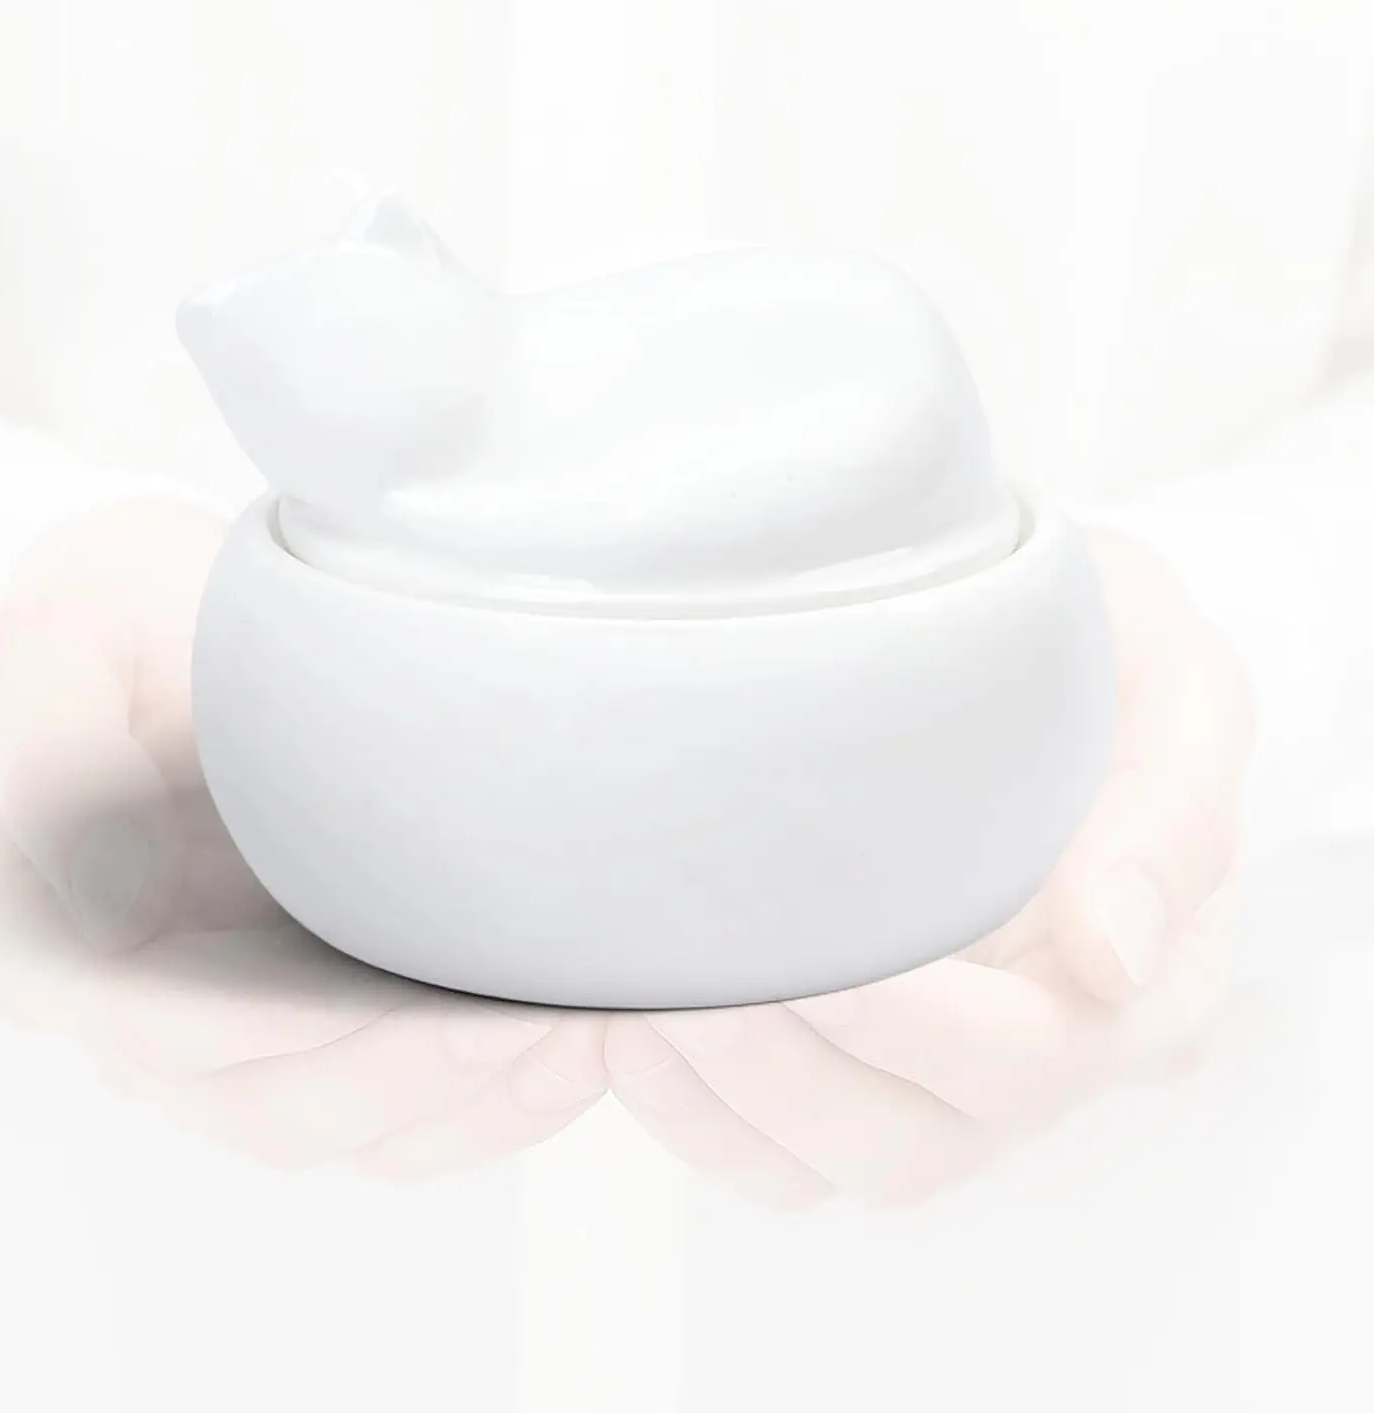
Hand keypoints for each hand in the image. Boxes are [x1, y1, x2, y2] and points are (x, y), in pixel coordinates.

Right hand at [0, 498, 606, 1176]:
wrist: (200, 617)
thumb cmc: (121, 614)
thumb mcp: (52, 631)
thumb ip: (44, 738)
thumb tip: (107, 916)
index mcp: (55, 942)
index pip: (168, 1031)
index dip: (299, 1038)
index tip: (427, 1012)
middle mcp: (146, 1014)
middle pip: (276, 1104)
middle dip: (413, 1077)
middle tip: (540, 1026)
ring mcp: (242, 1029)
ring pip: (351, 1127)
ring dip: (470, 1103)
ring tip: (585, 1038)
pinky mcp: (325, 1017)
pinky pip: (403, 1109)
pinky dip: (489, 1100)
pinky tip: (574, 1046)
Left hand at [605, 529, 1254, 1208]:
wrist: (1020, 644)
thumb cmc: (1107, 658)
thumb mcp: (1178, 684)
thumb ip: (1168, 812)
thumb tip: (1114, 959)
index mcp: (1148, 985)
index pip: (1038, 1056)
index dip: (913, 1025)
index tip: (809, 954)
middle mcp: (1049, 1056)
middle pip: (920, 1141)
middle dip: (787, 1069)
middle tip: (690, 980)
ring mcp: (950, 1077)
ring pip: (837, 1165)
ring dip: (725, 1102)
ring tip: (641, 1003)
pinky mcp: (864, 1070)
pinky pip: (778, 1156)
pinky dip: (694, 1115)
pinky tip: (632, 1029)